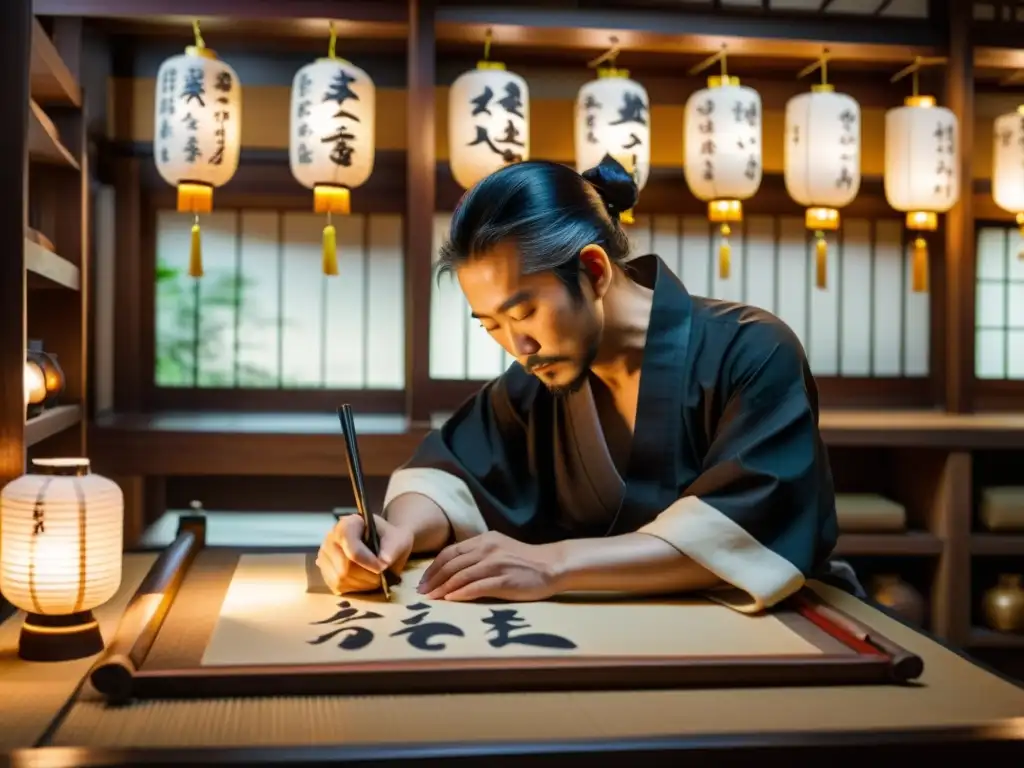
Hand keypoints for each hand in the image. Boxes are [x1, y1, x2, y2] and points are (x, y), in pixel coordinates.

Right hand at [316, 514, 413, 594]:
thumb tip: (384, 562)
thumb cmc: (389, 539)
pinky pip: (337, 586)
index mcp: (347, 525)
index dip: (368, 562)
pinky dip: (354, 588)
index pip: (351, 548)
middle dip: (367, 576)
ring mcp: (325, 555)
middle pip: (345, 568)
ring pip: (340, 579)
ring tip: (374, 578)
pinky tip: (364, 580)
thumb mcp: (397, 538)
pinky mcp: (325, 570)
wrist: (382, 543)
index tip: (382, 567)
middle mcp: (330, 538)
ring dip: (362, 584)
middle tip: (382, 576)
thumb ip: (392, 548)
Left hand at [417, 531, 561, 601]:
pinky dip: (461, 594)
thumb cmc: (524, 561)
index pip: (451, 552)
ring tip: (432, 599)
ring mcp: (496, 564)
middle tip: (422, 593)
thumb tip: (451, 569)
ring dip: (443, 589)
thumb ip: (478, 554)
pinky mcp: (504, 580)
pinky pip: (477, 587)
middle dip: (433, 579)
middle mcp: (488, 549)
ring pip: (461, 576)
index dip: (434, 567)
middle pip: (452, 564)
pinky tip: (451, 600)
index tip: (424, 580)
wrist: (551, 565)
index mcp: (484, 540)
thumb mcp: (499, 548)